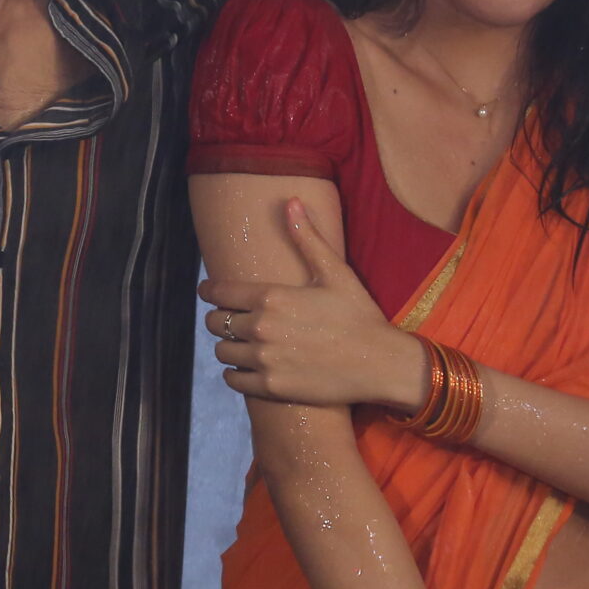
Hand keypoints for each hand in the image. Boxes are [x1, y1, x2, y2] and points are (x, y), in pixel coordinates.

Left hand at [201, 199, 422, 409]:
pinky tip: (246, 367)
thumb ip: (307, 238)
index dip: (209, 291)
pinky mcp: (272, 387)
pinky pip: (234, 381)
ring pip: (222, 352)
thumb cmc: (359, 315)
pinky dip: (235, 374)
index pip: (220, 292)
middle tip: (228, 318)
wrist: (381, 363)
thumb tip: (291, 201)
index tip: (207, 291)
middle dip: (219, 318)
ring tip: (239, 343)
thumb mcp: (335, 272)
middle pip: (216, 323)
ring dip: (227, 346)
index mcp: (272, 297)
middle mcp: (262, 328)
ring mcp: (265, 360)